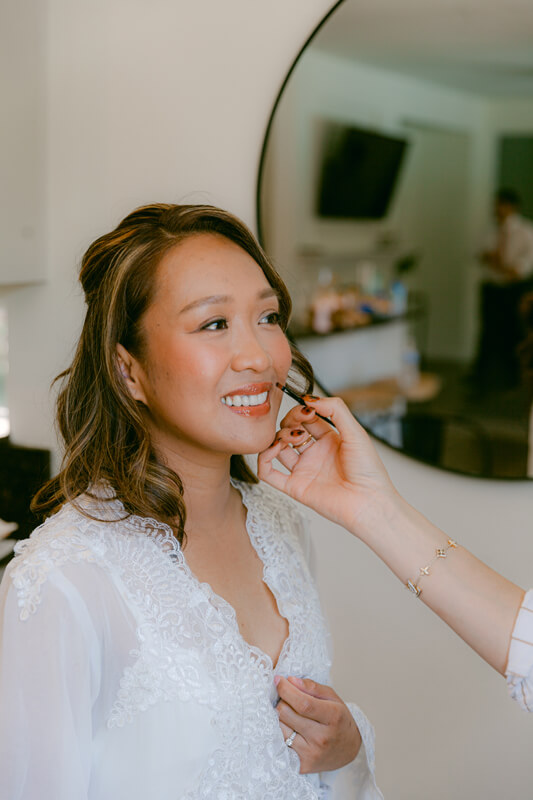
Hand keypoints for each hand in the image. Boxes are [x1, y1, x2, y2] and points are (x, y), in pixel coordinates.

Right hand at [257, 395, 396, 531]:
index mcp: (329, 440)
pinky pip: (269, 473)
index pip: (307, 419)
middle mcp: (315, 454)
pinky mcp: (295, 487)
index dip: (302, 411)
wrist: (369, 502)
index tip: (306, 408)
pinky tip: (273, 450)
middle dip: (290, 422)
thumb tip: (310, 399)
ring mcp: (304, 470)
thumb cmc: (369, 471)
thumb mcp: (356, 432)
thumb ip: (335, 410)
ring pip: (277, 448)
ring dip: (278, 438)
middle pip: (290, 431)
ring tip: (293, 439)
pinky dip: (264, 459)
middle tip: (299, 425)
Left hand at [274, 675, 360, 773]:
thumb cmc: (339, 720)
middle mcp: (322, 737)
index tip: (278, 680)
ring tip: (290, 714)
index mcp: (333, 717)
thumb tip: (290, 680)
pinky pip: (281, 744)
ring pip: (280, 728)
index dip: (286, 690)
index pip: (303, 703)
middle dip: (282, 701)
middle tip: (286, 698)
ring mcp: (311, 754)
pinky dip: (281, 732)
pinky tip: (289, 728)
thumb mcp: (333, 698)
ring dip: (281, 717)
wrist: (348, 750)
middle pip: (287, 714)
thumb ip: (312, 687)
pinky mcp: (302, 766)